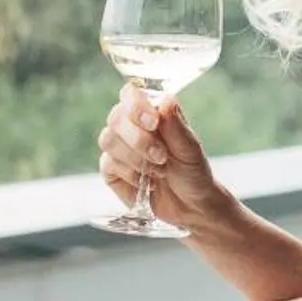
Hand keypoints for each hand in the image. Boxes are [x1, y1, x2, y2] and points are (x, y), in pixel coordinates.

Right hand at [99, 84, 227, 231]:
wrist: (191, 206)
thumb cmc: (193, 172)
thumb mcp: (190, 149)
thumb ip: (176, 126)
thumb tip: (165, 100)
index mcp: (151, 112)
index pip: (131, 95)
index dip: (136, 106)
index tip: (154, 122)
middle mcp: (131, 126)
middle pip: (116, 117)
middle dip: (139, 139)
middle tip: (161, 156)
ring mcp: (119, 147)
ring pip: (108, 140)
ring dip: (135, 158)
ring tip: (159, 170)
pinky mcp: (112, 170)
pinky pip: (108, 164)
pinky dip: (129, 174)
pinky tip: (145, 182)